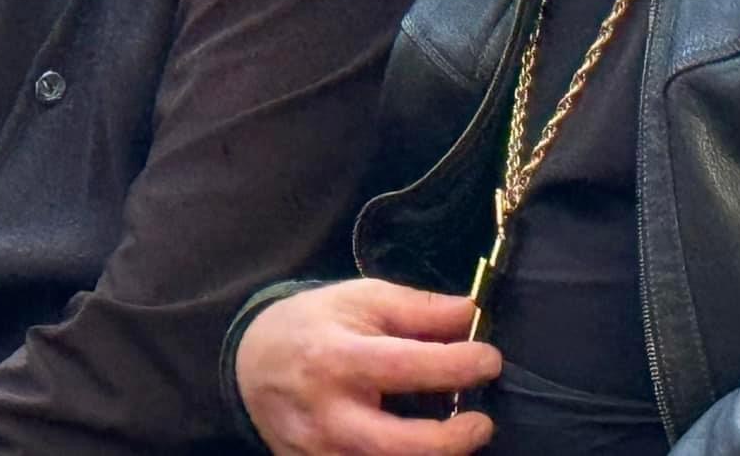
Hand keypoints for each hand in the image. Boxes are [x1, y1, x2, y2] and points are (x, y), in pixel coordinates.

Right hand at [236, 280, 501, 455]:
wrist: (250, 366)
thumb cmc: (314, 326)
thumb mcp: (359, 299)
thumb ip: (417, 308)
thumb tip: (471, 314)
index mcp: (336, 358)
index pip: (407, 367)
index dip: (458, 365)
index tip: (490, 359)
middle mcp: (329, 414)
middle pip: (401, 445)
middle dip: (453, 439)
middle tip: (482, 421)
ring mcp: (322, 453)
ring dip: (434, 455)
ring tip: (454, 433)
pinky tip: (421, 445)